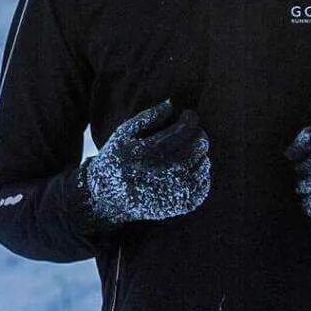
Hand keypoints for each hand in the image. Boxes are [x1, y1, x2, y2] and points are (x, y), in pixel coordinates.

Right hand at [75, 98, 211, 230]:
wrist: (108, 198)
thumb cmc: (116, 160)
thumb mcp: (122, 134)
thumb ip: (146, 117)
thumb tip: (171, 103)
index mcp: (147, 153)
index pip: (181, 131)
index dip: (190, 119)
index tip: (189, 114)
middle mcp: (161, 173)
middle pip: (195, 148)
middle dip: (199, 134)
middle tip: (195, 131)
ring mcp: (172, 192)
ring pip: (202, 165)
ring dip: (201, 153)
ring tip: (191, 149)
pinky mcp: (178, 206)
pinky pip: (203, 186)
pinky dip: (202, 173)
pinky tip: (193, 167)